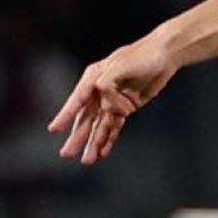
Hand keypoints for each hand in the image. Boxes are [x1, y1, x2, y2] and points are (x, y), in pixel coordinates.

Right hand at [49, 31, 179, 164]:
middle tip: (66, 153)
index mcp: (94, 77)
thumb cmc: (142, 56)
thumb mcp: (122, 66)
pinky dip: (109, 140)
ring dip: (93, 143)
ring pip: (99, 127)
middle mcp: (100, 91)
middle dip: (76, 137)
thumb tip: (106, 104)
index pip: (77, 100)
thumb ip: (108, 84)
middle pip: (85, 118)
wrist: (164, 56)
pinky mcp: (125, 108)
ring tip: (86, 161)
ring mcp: (112, 101)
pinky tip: (102, 153)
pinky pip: (114, 127)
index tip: (54, 129)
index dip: (66, 115)